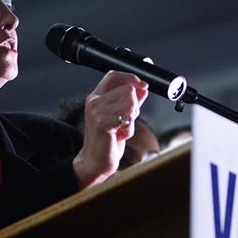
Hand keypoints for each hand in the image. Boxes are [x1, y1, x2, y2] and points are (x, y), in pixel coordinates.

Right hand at [73, 71, 148, 188]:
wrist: (95, 162)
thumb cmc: (107, 141)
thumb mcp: (120, 117)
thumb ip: (131, 101)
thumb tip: (142, 88)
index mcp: (96, 97)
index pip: (113, 76)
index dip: (131, 78)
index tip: (143, 85)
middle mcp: (94, 102)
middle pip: (128, 91)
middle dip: (134, 108)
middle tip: (124, 122)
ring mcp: (97, 112)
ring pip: (130, 104)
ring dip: (132, 120)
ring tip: (121, 130)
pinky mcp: (102, 123)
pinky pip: (128, 119)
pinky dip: (129, 130)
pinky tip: (120, 136)